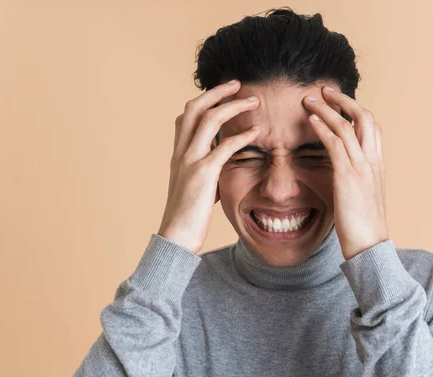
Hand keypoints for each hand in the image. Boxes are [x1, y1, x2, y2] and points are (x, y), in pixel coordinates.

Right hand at [157, 80, 260, 252]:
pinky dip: (241, 136)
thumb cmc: (189, 215)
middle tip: (238, 83)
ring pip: (207, 120)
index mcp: (179, 154)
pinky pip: (223, 147)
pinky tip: (256, 132)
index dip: (205, 100)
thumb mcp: (196, 186)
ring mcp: (190, 161)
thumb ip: (207, 169)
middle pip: (194, 108)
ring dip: (232, 105)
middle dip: (217, 91)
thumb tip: (222, 162)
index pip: (186, 116)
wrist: (175, 237)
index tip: (224, 93)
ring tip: (254, 100)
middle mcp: (181, 152)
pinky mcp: (202, 175)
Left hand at [302, 86, 387, 259]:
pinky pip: (336, 143)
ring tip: (309, 99)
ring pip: (348, 125)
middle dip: (344, 100)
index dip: (356, 110)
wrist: (370, 247)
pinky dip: (323, 127)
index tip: (339, 103)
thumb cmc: (363, 227)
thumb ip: (355, 181)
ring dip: (327, 108)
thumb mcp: (362, 198)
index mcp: (378, 165)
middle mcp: (374, 161)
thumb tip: (342, 173)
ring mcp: (363, 168)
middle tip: (324, 90)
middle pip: (365, 117)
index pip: (372, 127)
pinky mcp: (348, 177)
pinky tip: (311, 119)